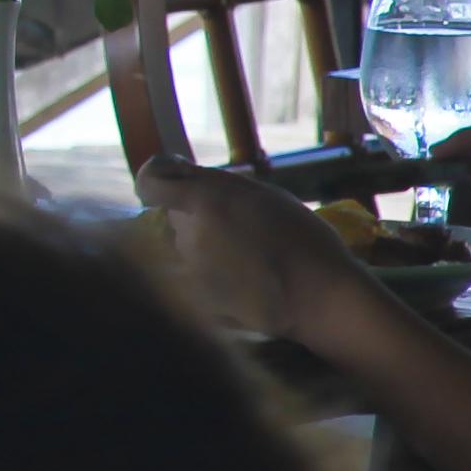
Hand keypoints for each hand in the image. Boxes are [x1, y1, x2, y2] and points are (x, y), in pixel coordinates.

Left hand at [134, 155, 368, 343]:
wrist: (320, 297)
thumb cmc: (303, 239)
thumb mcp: (265, 195)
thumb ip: (218, 184)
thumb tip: (178, 173)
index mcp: (206, 201)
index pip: (150, 183)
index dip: (157, 178)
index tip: (174, 178)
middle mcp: (189, 234)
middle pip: (176, 216)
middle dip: (195, 215)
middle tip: (236, 226)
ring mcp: (191, 268)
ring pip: (187, 246)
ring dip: (207, 245)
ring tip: (250, 256)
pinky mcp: (197, 297)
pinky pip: (198, 275)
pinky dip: (216, 274)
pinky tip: (248, 280)